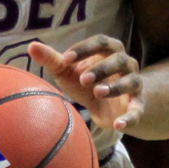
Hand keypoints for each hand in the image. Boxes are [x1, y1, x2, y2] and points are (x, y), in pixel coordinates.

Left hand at [28, 36, 143, 132]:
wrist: (106, 107)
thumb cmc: (85, 82)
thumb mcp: (67, 71)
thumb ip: (51, 59)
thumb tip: (31, 46)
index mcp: (109, 51)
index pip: (101, 42)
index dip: (85, 49)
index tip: (67, 59)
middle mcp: (126, 64)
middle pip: (120, 60)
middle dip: (102, 68)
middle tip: (83, 79)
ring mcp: (133, 85)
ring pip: (132, 82)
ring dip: (116, 87)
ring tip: (98, 93)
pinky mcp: (137, 106)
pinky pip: (137, 111)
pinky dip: (130, 118)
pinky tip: (118, 125)